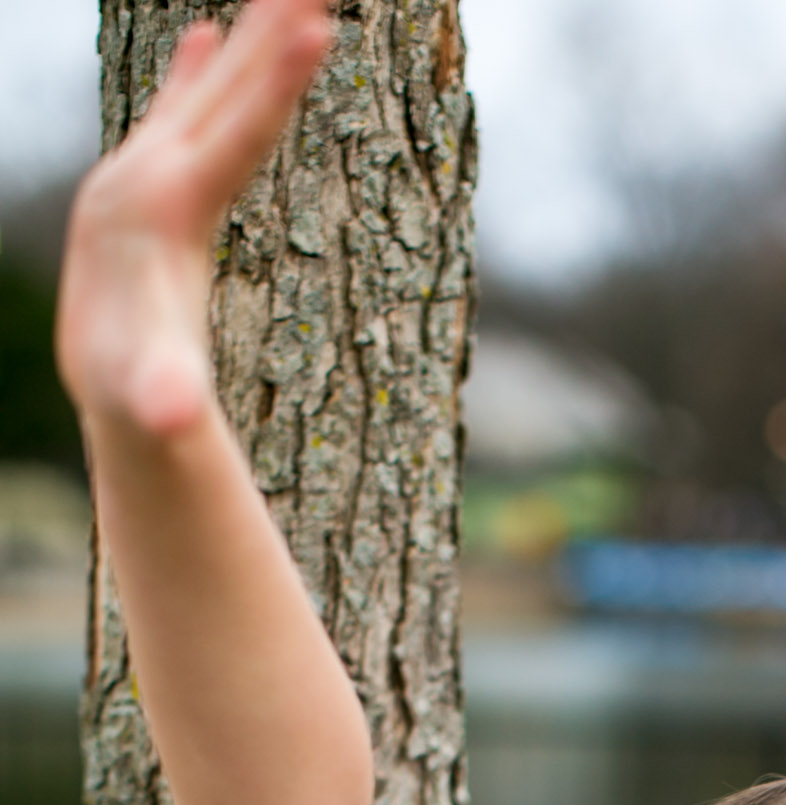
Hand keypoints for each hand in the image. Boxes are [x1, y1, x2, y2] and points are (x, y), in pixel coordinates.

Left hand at [57, 0, 333, 438]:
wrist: (100, 386)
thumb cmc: (140, 400)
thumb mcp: (156, 399)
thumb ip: (165, 399)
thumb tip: (171, 416)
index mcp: (166, 208)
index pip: (235, 135)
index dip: (279, 82)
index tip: (317, 24)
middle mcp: (145, 172)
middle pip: (222, 89)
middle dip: (269, 30)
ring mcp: (140, 173)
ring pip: (201, 91)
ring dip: (243, 40)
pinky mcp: (143, 185)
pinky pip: (175, 112)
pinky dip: (194, 74)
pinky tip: (204, 37)